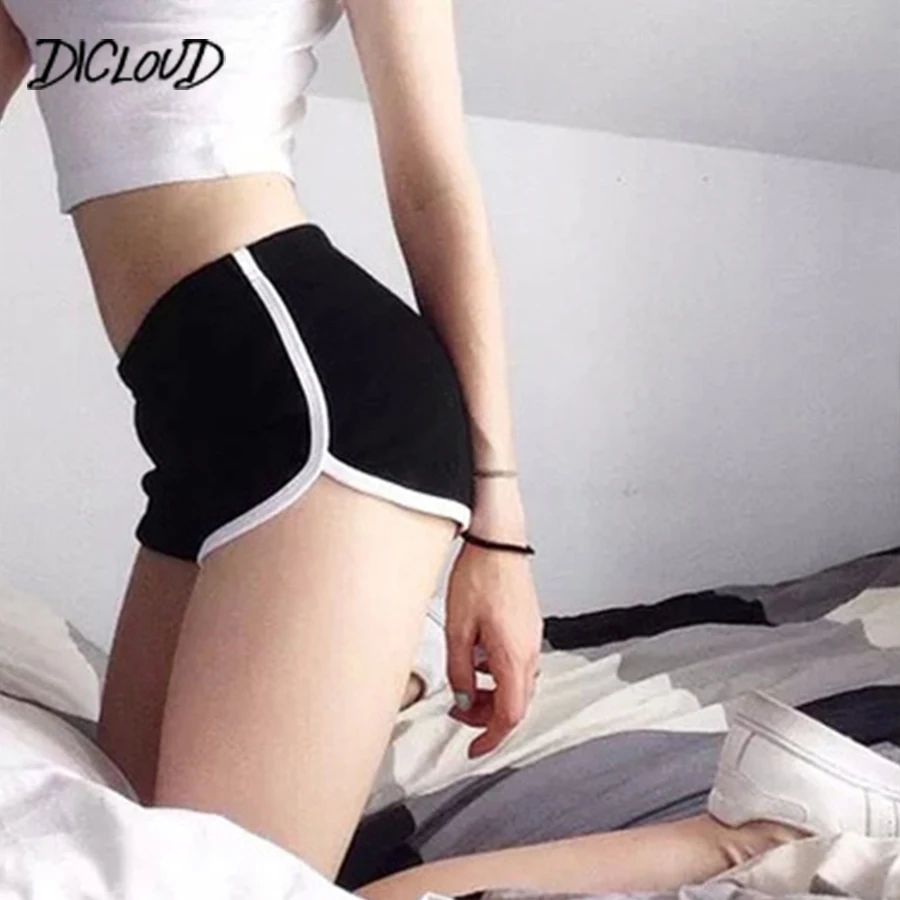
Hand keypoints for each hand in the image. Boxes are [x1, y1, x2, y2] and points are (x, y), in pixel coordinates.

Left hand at [445, 481, 542, 757]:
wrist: (499, 542)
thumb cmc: (478, 578)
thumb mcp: (457, 629)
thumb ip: (460, 671)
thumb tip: (464, 699)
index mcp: (514, 657)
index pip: (509, 715)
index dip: (491, 738)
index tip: (473, 749)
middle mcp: (531, 652)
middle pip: (516, 704)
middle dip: (488, 717)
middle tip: (459, 712)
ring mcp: (533, 639)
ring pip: (518, 685)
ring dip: (493, 695)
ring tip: (465, 684)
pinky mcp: (530, 628)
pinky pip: (519, 664)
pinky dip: (499, 675)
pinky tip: (478, 657)